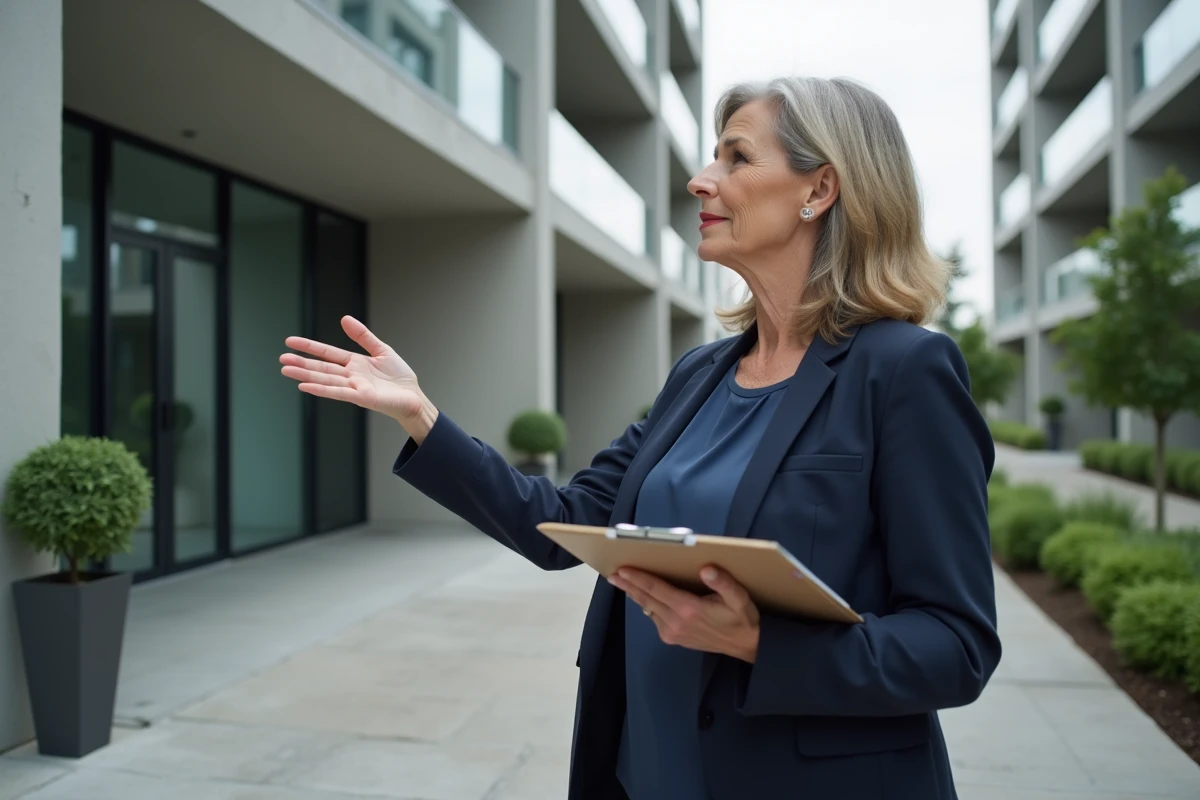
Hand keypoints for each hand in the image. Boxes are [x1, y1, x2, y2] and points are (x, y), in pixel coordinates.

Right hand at [280, 316, 436, 438]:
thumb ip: (362, 336)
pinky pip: (338, 392)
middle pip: (321, 367)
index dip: (309, 346)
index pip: (326, 353)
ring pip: (325, 379)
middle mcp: (350, 376)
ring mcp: (353, 387)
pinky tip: (305, 385)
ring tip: (286, 370)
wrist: (414, 396)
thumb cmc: (399, 377)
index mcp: (353, 363)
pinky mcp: (361, 398)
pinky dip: (321, 389)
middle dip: (301, 363)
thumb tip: (344, 319)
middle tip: (281, 359)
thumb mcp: (381, 350)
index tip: (290, 341)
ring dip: (305, 375)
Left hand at [608, 565, 760, 661]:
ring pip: (648, 609)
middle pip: (646, 599)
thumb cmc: (742, 618)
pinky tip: (643, 597)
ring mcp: (673, 633)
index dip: (638, 578)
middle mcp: (676, 622)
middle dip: (629, 585)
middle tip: (613, 574)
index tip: (622, 569)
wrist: (746, 646)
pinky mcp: (674, 639)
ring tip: (623, 582)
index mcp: (689, 609)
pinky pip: (655, 619)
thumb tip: (707, 569)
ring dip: (636, 595)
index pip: (656, 589)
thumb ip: (723, 583)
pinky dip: (647, 606)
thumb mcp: (739, 598)